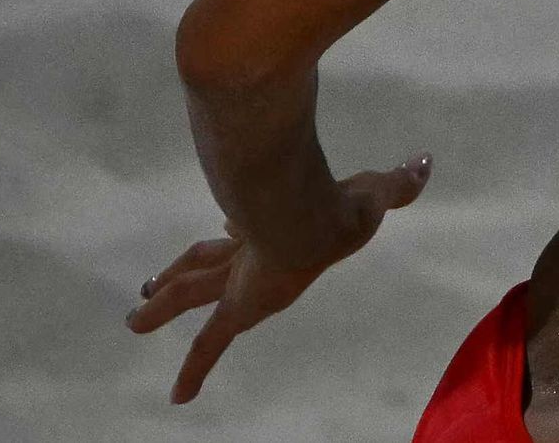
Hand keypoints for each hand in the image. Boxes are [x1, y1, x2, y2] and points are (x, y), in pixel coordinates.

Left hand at [125, 155, 427, 402]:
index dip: (234, 230)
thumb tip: (426, 161)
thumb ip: (398, 184)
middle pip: (208, 261)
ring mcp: (238, 276)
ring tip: (132, 321)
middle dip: (182, 271)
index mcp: (278, 229)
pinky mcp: (236, 306)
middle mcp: (251, 251)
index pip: (246, 229)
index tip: (223, 228)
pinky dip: (194, 372)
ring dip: (159, 306)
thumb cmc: (344, 205)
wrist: (312, 218)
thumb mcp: (376, 193)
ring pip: (190, 293)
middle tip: (150, 283)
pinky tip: (178, 398)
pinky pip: (209, 345)